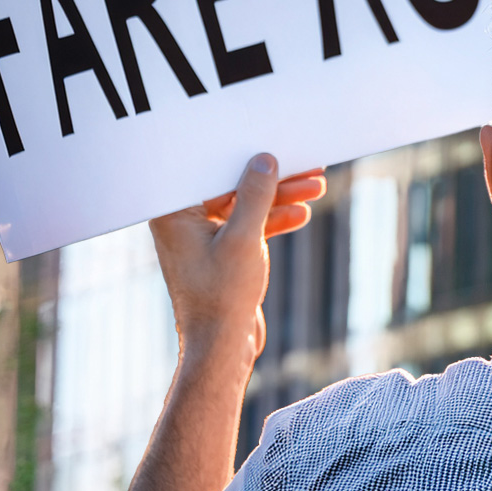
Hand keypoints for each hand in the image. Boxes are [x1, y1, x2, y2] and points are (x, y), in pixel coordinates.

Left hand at [149, 154, 326, 364]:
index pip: (212, 170)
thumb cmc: (222, 296)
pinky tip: (302, 214)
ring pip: (246, 206)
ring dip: (281, 197)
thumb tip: (264, 160)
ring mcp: (204, 238)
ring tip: (316, 187)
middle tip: (308, 164)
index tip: (276, 144)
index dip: (247, 155)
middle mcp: (184, 221)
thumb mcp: (244, 239)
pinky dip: (275, 220)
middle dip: (273, 178)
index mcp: (174, 212)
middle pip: (233, 185)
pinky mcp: (222, 254)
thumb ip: (255, 196)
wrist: (222, 345)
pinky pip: (250, 227)